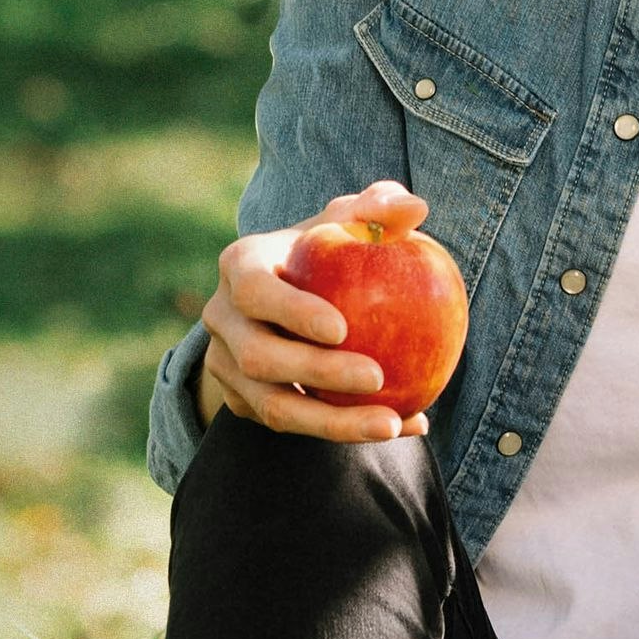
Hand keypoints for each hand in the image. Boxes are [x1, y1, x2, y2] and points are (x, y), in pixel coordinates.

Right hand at [195, 180, 433, 442]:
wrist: (282, 299)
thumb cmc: (322, 251)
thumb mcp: (344, 222)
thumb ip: (378, 210)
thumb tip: (417, 208)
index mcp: (240, 267)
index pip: (256, 292)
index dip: (292, 312)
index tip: (343, 329)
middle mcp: (222, 319)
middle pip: (258, 358)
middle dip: (317, 373)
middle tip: (377, 378)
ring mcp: (226, 366)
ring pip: (274, 408)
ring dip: (334, 422)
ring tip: (392, 424)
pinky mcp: (242, 403)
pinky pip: (294, 428)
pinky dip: (347, 430)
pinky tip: (405, 424)